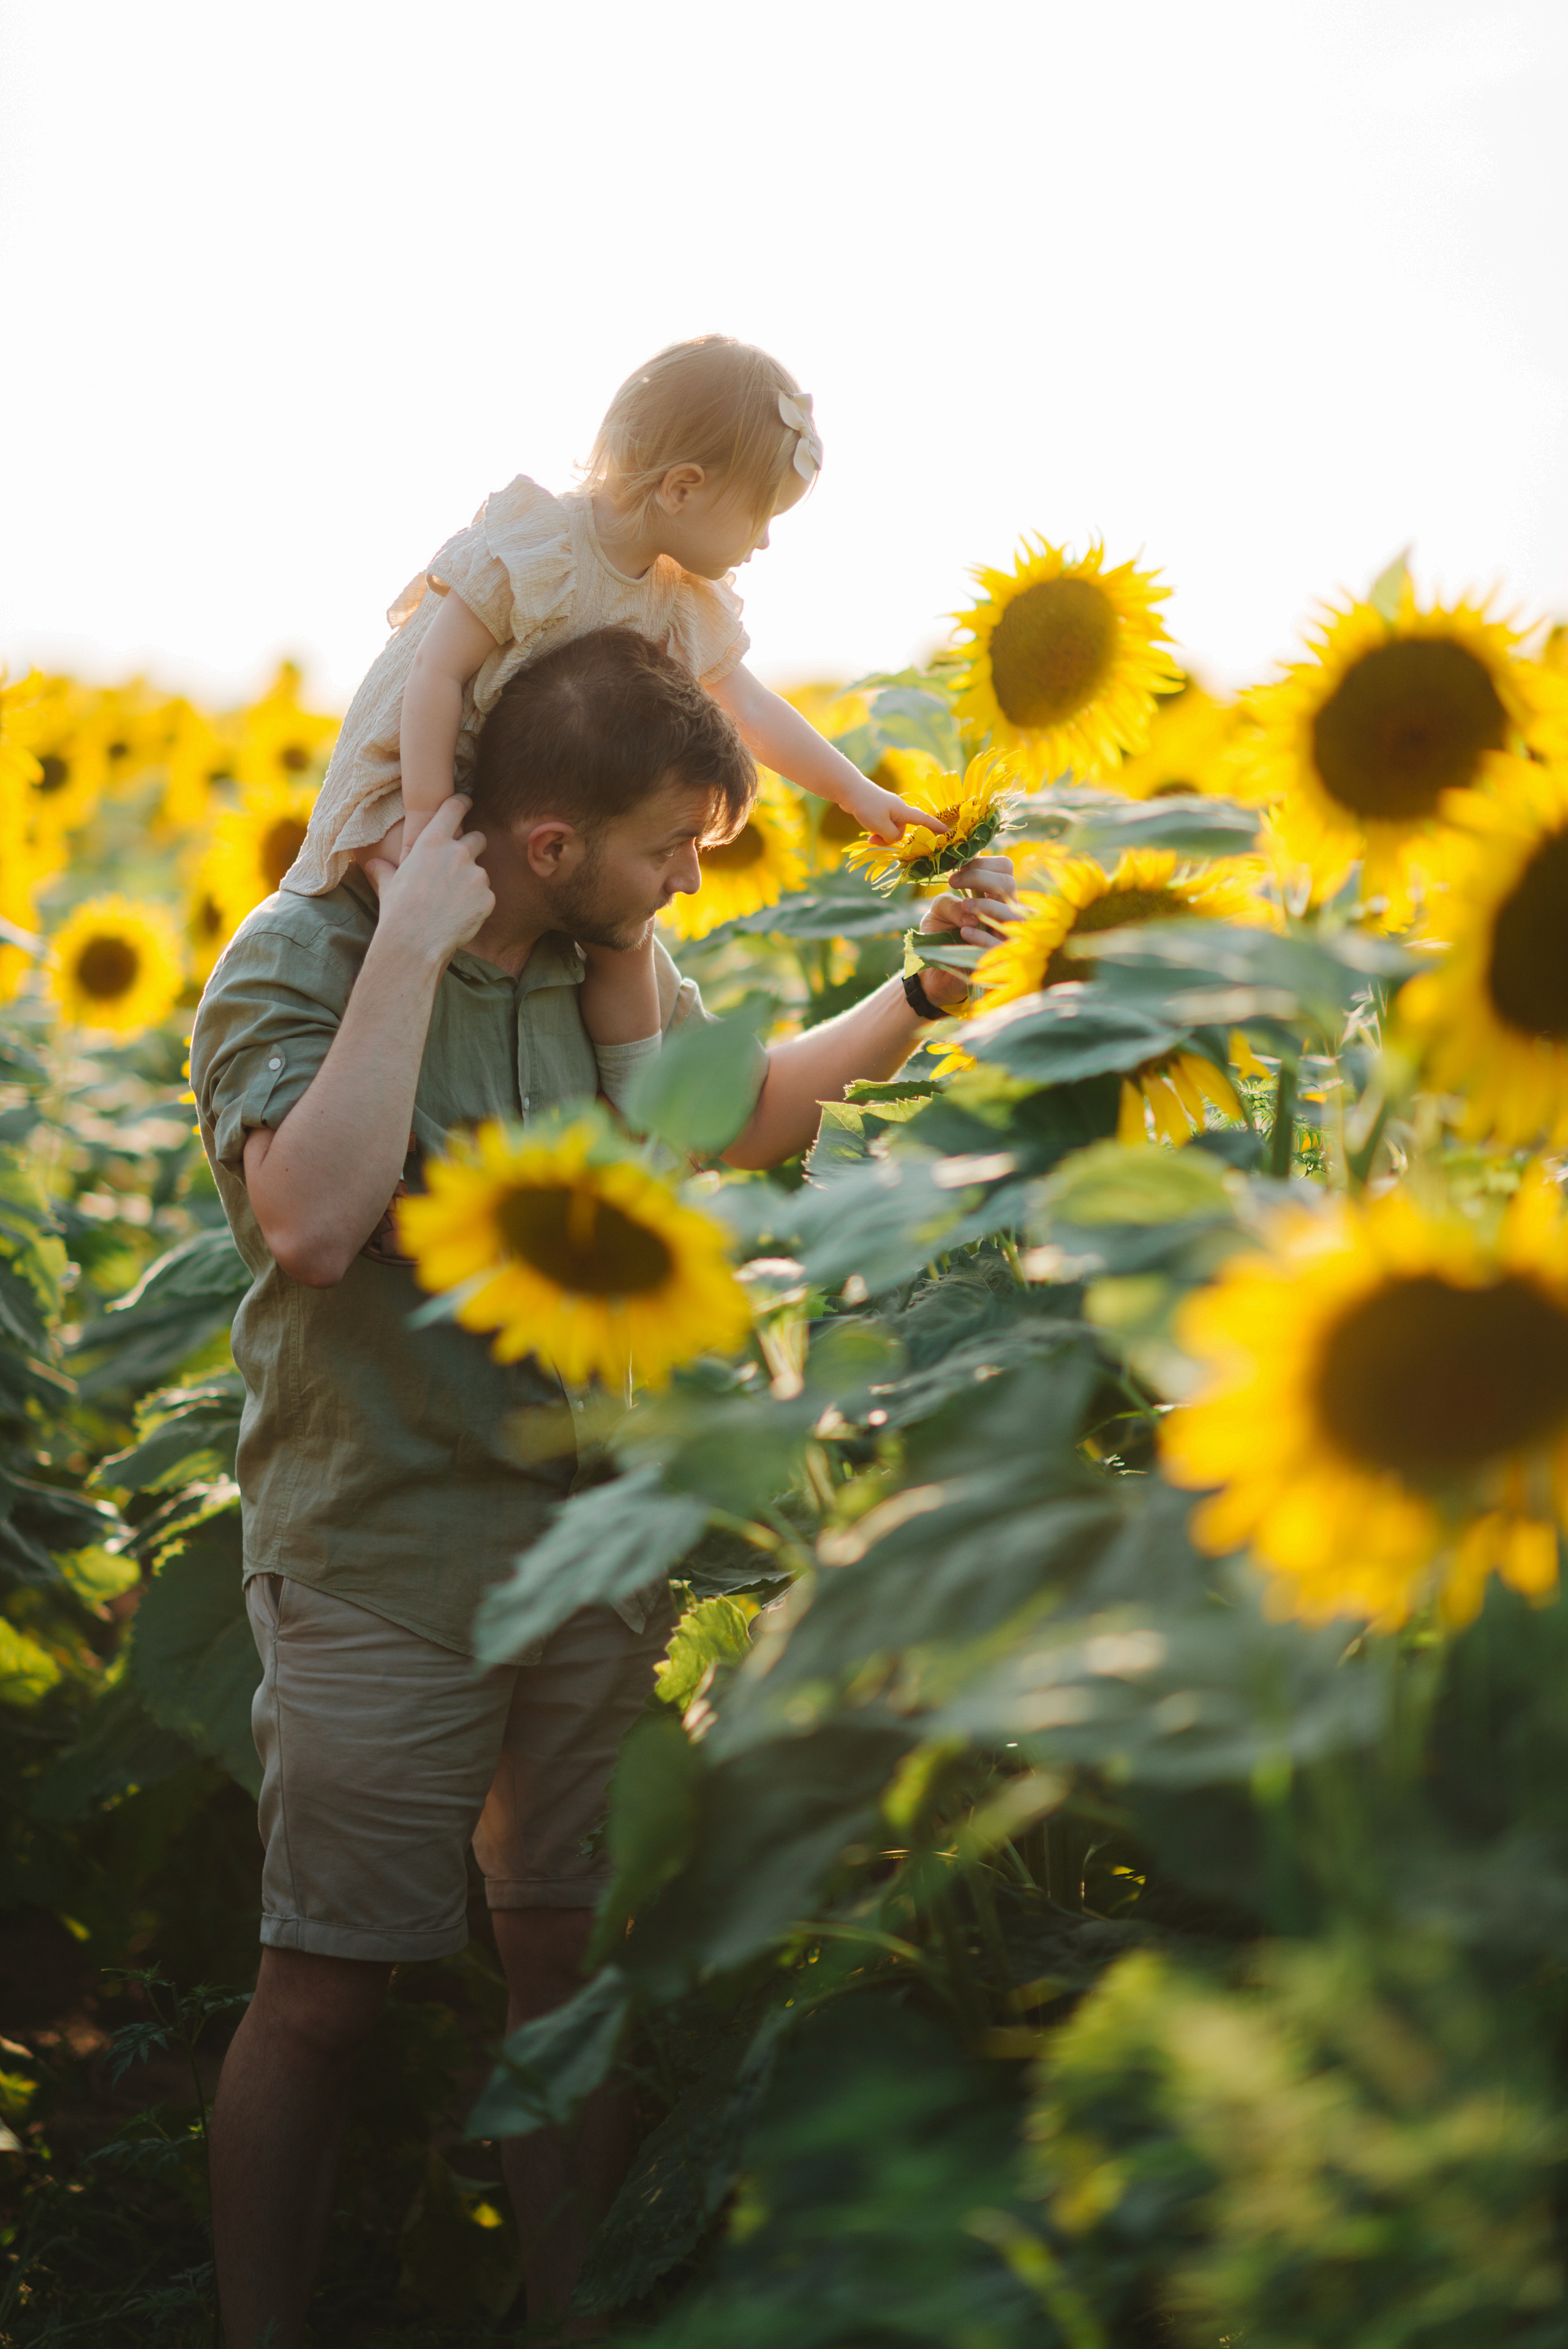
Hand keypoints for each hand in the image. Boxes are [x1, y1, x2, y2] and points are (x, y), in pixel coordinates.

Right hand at [364, 793, 492, 964]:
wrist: (415, 942)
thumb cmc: (398, 911)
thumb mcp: (389, 886)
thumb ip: (384, 870)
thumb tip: (372, 864)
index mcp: (432, 842)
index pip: (454, 808)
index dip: (462, 803)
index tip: (466, 802)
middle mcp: (458, 853)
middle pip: (478, 838)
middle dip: (473, 847)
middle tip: (461, 864)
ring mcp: (476, 875)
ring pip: (481, 872)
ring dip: (472, 882)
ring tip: (452, 902)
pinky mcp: (487, 897)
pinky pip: (486, 896)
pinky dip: (477, 904)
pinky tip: (459, 917)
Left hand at [835, 770, 947, 847]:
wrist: (850, 790)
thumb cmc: (867, 806)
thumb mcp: (881, 826)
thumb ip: (892, 836)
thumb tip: (895, 838)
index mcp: (903, 811)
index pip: (924, 820)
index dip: (936, 827)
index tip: (948, 833)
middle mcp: (899, 810)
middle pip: (901, 831)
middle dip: (890, 838)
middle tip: (875, 838)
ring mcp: (889, 810)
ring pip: (890, 830)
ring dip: (880, 836)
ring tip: (869, 835)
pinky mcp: (880, 811)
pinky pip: (882, 826)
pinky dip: (876, 831)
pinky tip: (867, 830)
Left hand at [915, 853, 1020, 1008]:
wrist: (931, 972)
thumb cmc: (939, 936)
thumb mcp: (937, 913)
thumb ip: (948, 902)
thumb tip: (968, 909)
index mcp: (992, 896)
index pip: (1003, 869)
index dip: (983, 864)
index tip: (956, 872)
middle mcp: (1003, 913)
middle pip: (1009, 885)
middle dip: (981, 877)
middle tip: (954, 882)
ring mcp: (1004, 936)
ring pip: (1013, 914)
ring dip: (987, 905)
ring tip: (965, 908)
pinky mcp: (999, 960)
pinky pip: (1000, 945)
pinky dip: (983, 935)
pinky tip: (964, 932)